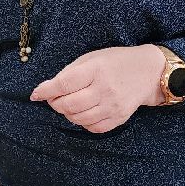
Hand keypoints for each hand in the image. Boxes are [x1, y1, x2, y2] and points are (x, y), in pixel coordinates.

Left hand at [30, 46, 166, 132]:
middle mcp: (105, 89)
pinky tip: (83, 112)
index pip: (64, 84)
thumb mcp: (92, 57)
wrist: (148, 72)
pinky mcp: (119, 118)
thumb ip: (70, 72)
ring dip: (67, 114)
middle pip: (69, 105)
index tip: (36, 94)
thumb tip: (49, 88)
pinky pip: (93, 128)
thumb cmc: (116, 62)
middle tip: (53, 98)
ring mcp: (113, 106)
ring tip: (67, 105)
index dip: (46, 91)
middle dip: (55, 103)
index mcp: (96, 70)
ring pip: (78, 119)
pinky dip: (82, 122)